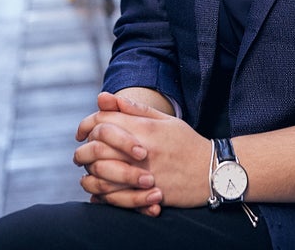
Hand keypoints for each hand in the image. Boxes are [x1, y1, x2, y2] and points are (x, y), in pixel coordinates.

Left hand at [73, 91, 210, 214]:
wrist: (213, 172)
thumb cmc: (188, 143)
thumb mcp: (165, 120)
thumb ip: (134, 109)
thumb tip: (104, 97)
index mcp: (145, 128)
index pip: (103, 121)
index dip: (86, 124)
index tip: (82, 131)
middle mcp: (142, 149)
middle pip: (97, 147)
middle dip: (83, 150)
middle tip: (81, 153)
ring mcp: (144, 173)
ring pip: (102, 173)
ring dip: (90, 173)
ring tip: (88, 171)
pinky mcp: (148, 193)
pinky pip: (116, 196)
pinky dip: (103, 193)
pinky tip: (100, 190)